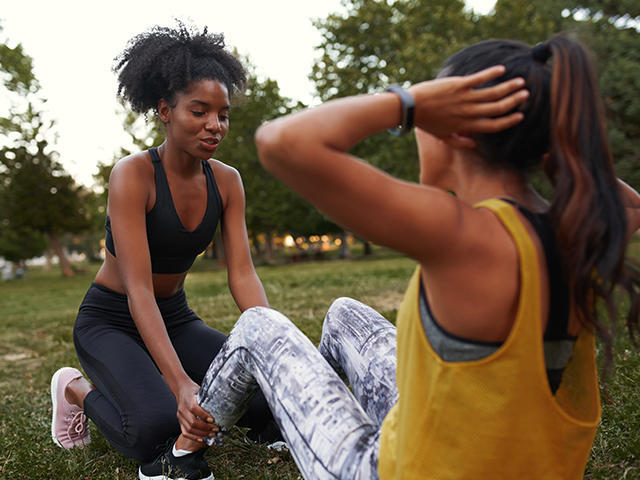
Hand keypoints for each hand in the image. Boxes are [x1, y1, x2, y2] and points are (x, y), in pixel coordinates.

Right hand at [175, 380, 217, 441]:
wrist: (181, 389)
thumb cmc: (193, 390)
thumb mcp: (200, 391)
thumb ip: (207, 398)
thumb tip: (221, 405)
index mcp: (188, 400)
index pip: (195, 409)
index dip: (204, 416)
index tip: (213, 420)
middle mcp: (183, 409)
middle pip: (193, 422)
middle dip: (206, 428)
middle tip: (216, 429)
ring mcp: (180, 416)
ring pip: (189, 429)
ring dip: (202, 433)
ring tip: (212, 434)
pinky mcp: (179, 421)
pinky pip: (185, 432)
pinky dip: (193, 437)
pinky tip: (201, 438)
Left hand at [407, 66, 528, 141]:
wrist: (411, 107)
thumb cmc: (426, 122)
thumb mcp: (442, 137)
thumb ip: (460, 143)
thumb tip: (475, 146)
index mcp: (466, 126)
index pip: (493, 126)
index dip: (508, 121)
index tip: (520, 115)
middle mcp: (468, 113)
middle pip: (498, 108)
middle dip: (514, 101)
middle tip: (525, 94)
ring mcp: (464, 98)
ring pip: (493, 93)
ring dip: (509, 87)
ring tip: (520, 82)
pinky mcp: (458, 85)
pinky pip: (480, 79)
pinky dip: (492, 73)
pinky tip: (502, 70)